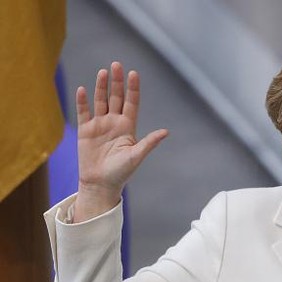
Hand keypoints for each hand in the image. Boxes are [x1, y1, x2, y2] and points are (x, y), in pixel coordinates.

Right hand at [74, 62, 167, 220]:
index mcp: (128, 127)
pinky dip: (82, 101)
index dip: (132, 88)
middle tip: (116, 64)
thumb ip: (149, 142)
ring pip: (100, 101)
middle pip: (116, 97)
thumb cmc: (121, 172)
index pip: (131, 103)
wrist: (101, 184)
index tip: (134, 73)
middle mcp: (114, 122)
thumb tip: (166, 132)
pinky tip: (83, 89)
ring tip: (103, 72)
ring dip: (101, 87)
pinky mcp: (86, 131)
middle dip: (117, 82)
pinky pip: (83, 112)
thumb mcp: (136, 156)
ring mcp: (99, 125)